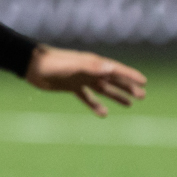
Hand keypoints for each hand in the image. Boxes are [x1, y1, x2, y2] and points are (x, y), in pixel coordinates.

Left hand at [25, 45, 147, 116]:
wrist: (32, 66)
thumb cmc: (54, 63)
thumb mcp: (74, 65)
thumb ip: (92, 67)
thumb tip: (111, 69)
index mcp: (93, 63)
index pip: (116, 70)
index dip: (130, 75)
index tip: (144, 82)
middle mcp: (89, 70)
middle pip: (113, 80)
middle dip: (127, 87)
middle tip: (142, 96)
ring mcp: (81, 79)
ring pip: (102, 89)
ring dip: (116, 96)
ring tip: (129, 105)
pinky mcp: (71, 87)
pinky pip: (86, 97)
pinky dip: (95, 105)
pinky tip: (103, 114)